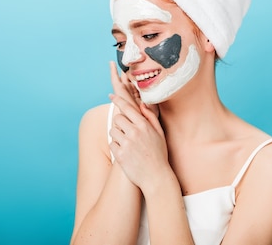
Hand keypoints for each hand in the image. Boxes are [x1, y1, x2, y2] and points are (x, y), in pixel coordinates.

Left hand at [108, 63, 168, 191]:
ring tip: (127, 143)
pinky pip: (112, 143)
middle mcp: (134, 132)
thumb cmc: (159, 154)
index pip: (127, 107)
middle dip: (120, 122)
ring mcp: (126, 144)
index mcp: (144, 125)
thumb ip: (150, 117)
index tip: (111, 95)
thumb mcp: (159, 133)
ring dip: (117, 135)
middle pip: (117, 118)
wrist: (156, 177)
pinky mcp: (120, 155)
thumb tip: (142, 104)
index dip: (118, 100)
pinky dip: (116, 146)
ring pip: (112, 130)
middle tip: (127, 130)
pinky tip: (125, 152)